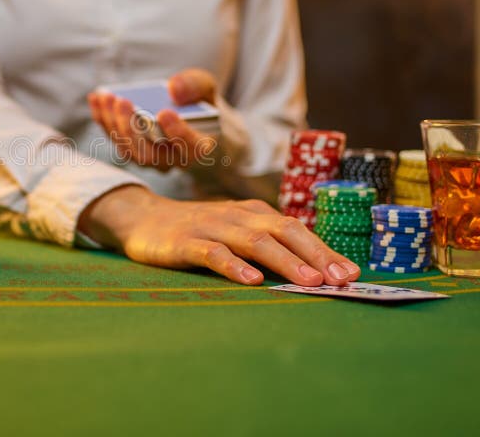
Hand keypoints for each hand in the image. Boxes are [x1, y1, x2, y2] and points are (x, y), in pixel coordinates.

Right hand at [78, 185, 360, 285]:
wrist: (143, 218)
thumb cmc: (198, 231)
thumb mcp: (235, 232)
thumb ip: (266, 246)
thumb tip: (313, 271)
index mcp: (254, 213)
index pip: (296, 230)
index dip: (325, 250)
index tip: (353, 274)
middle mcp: (238, 216)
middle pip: (284, 232)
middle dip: (316, 255)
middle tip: (342, 279)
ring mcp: (212, 228)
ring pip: (255, 242)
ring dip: (285, 261)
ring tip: (310, 282)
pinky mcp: (186, 242)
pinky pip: (214, 254)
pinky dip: (234, 265)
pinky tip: (252, 280)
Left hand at [87, 68, 217, 170]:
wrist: (190, 121)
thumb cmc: (200, 104)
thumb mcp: (206, 89)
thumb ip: (195, 86)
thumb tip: (173, 89)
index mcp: (200, 146)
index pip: (191, 148)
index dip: (178, 133)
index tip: (165, 113)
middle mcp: (173, 160)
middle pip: (149, 154)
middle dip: (132, 128)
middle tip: (123, 101)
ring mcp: (150, 159)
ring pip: (128, 149)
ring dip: (114, 123)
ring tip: (106, 97)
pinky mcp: (131, 150)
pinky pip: (115, 139)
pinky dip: (103, 120)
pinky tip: (96, 99)